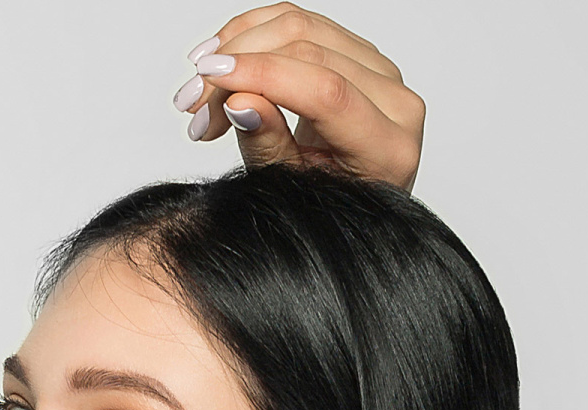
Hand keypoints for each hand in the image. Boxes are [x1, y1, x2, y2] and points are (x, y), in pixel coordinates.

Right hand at [173, 12, 424, 188]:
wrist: (347, 203)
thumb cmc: (325, 209)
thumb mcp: (291, 192)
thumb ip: (269, 147)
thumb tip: (239, 100)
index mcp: (388, 147)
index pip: (325, 90)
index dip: (264, 76)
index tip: (211, 79)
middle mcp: (395, 100)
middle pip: (310, 51)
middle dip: (239, 68)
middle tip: (192, 102)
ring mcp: (380, 71)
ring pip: (301, 27)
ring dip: (238, 48)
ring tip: (200, 90)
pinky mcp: (358, 53)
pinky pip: (302, 22)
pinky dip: (254, 33)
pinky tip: (221, 57)